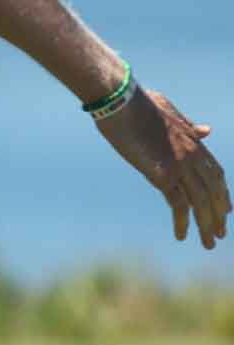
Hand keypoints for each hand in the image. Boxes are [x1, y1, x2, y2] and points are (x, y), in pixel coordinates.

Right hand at [94, 87, 228, 248]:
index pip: (217, 173)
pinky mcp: (163, 174)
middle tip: (220, 234)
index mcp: (194, 141)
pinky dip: (183, 222)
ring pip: (202, 202)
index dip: (223, 193)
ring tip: (208, 244)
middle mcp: (193, 156)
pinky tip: (181, 235)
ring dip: (207, 225)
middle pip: (215, 192)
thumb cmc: (137, 102)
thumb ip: (188, 124)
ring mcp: (180, 165)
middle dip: (219, 215)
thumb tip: (207, 131)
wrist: (120, 100)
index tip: (227, 210)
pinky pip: (179, 204)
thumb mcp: (169, 111)